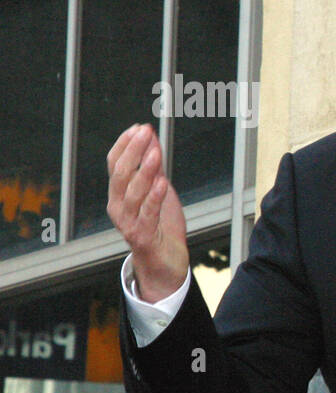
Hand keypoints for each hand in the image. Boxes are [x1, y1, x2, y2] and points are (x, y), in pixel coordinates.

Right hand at [107, 123, 188, 301]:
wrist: (165, 265)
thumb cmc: (160, 227)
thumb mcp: (159, 192)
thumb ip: (154, 168)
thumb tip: (152, 138)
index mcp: (118, 194)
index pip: (114, 164)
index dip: (125, 144)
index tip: (138, 127)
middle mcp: (117, 207)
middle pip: (120, 174)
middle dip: (132, 151)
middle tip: (145, 132)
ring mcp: (127, 223)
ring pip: (132, 193)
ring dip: (144, 171)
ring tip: (155, 153)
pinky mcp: (142, 237)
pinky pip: (147, 214)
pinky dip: (154, 198)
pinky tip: (162, 182)